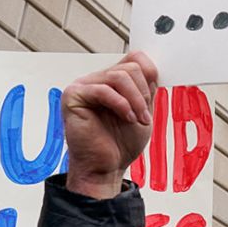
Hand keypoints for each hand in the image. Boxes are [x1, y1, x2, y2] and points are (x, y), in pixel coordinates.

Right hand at [62, 52, 158, 198]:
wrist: (106, 167)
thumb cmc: (120, 144)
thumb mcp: (143, 111)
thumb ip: (147, 90)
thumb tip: (153, 69)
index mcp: (113, 82)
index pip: (133, 58)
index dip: (149, 72)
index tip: (154, 94)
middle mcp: (97, 80)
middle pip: (129, 67)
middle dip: (143, 93)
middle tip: (144, 115)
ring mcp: (83, 86)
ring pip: (118, 76)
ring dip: (135, 100)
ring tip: (137, 119)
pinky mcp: (73, 96)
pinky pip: (103, 90)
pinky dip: (121, 104)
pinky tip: (126, 118)